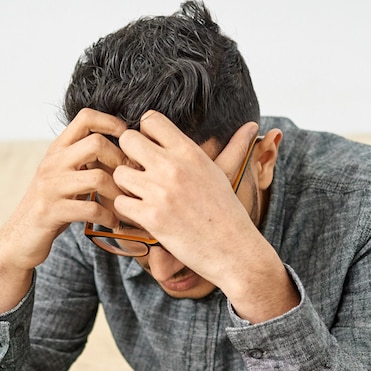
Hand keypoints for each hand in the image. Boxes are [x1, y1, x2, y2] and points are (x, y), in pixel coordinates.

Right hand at [0, 108, 128, 313]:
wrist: (19, 237)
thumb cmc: (50, 206)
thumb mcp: (63, 175)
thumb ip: (83, 160)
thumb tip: (120, 149)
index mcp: (57, 150)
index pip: (85, 117)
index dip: (112, 123)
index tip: (127, 139)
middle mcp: (53, 163)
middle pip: (96, 143)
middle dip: (120, 160)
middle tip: (130, 178)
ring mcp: (51, 187)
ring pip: (98, 177)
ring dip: (118, 193)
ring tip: (124, 204)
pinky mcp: (52, 211)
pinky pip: (91, 209)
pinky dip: (108, 217)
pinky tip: (112, 221)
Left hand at [114, 112, 291, 314]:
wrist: (234, 250)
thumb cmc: (228, 213)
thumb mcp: (223, 173)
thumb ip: (229, 147)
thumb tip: (252, 126)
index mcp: (190, 152)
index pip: (150, 119)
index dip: (145, 134)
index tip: (150, 151)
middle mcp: (173, 167)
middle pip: (127, 140)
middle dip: (129, 156)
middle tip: (139, 173)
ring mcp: (161, 192)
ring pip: (119, 173)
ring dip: (125, 186)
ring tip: (140, 197)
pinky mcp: (152, 218)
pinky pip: (119, 203)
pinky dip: (126, 211)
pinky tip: (140, 215)